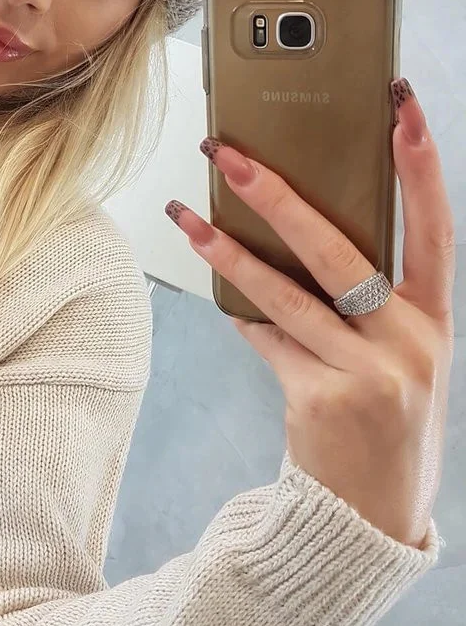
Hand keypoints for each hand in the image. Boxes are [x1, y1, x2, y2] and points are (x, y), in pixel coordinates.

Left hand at [165, 79, 454, 548]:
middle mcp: (410, 344)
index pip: (436, 227)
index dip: (422, 165)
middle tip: (234, 155)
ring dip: (230, 250)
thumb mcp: (401, 358)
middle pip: (339, 250)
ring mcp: (368, 374)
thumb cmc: (385, 420)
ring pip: (286, 293)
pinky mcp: (321, 399)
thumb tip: (296, 227)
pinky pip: (268, 339)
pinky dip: (244, 316)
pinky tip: (224, 297)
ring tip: (188, 214)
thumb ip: (371, 302)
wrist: (372, 518)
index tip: (400, 106)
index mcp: (437, 322)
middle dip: (281, 196)